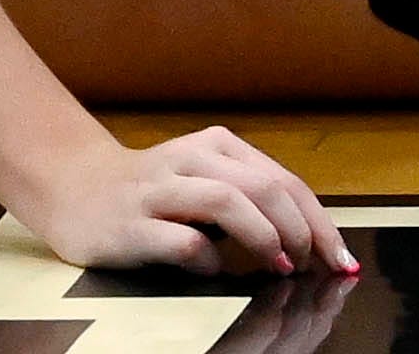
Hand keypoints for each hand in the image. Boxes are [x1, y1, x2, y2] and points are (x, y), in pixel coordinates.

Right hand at [17, 125, 355, 277]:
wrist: (76, 189)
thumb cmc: (155, 193)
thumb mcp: (206, 182)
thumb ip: (250, 200)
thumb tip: (312, 241)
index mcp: (218, 146)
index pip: (284, 181)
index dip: (320, 222)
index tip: (342, 260)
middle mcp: (191, 159)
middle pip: (263, 186)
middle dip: (299, 230)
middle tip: (312, 265)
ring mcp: (160, 190)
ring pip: (225, 200)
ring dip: (262, 236)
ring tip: (280, 265)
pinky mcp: (131, 223)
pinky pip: (180, 239)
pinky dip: (206, 258)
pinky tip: (214, 271)